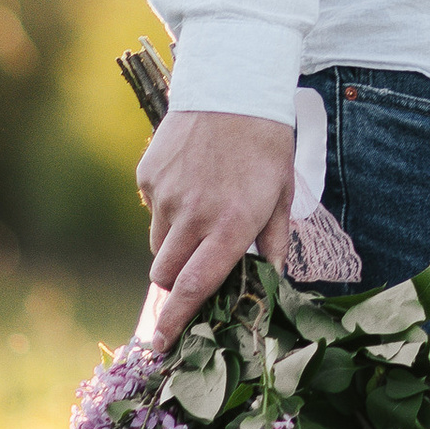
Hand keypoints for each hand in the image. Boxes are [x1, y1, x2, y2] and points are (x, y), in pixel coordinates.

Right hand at [137, 105, 294, 339]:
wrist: (233, 83)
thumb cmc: (266, 142)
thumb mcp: (281, 193)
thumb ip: (273, 242)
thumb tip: (272, 279)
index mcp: (230, 227)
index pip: (195, 288)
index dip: (175, 322)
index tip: (161, 345)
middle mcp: (193, 217)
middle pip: (165, 276)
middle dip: (176, 285)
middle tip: (195, 269)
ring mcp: (166, 196)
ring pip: (158, 245)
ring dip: (174, 246)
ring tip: (202, 214)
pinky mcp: (148, 176)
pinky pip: (152, 209)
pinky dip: (167, 209)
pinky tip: (191, 183)